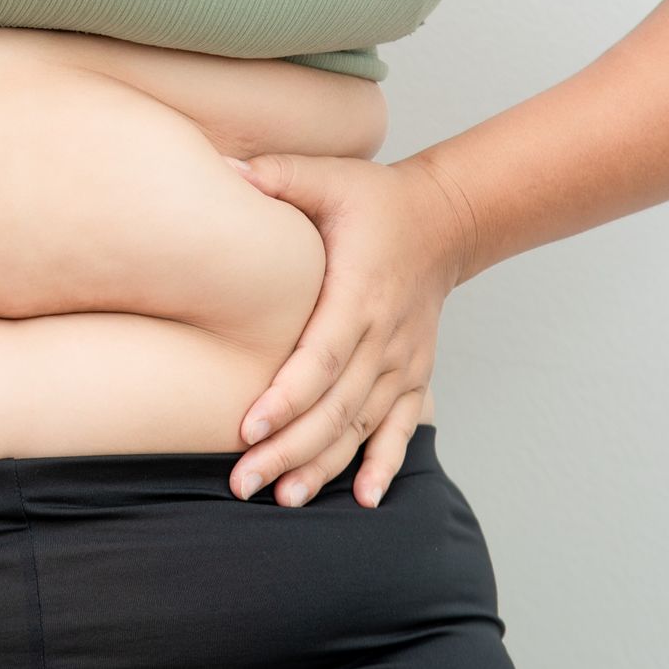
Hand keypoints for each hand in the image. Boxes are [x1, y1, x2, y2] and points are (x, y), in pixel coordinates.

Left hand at [222, 152, 475, 508]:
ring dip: (325, 465)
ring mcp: (403, 361)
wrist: (445, 219)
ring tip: (283, 498)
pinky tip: (364, 500)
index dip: (286, 396)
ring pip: (362, 425)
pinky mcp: (414, 375)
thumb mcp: (329, 176)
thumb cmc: (375, 199)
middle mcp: (385, 336)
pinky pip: (400, 428)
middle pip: (335, 405)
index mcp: (359, 293)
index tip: (248, 429)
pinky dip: (383, 463)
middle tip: (242, 483)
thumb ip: (277, 175)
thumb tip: (222, 168)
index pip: (321, 356)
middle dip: (289, 449)